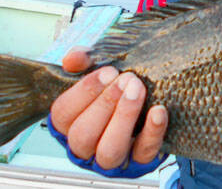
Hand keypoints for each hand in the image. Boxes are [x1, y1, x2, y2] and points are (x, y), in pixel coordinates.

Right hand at [50, 47, 168, 168]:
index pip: (63, 113)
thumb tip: (72, 59)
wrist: (154, 96)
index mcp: (69, 123)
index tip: (109, 71)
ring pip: (109, 150)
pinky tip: (158, 111)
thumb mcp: (100, 68)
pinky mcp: (139, 161)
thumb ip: (84, 60)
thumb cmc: (117, 84)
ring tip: (138, 90)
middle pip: (83, 135)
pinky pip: (144, 152)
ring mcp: (111, 158)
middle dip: (105, 104)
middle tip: (127, 79)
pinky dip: (152, 132)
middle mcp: (85, 146)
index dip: (84, 92)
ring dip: (124, 118)